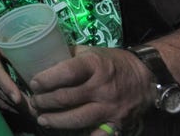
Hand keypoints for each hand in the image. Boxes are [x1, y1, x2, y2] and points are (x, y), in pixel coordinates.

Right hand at [0, 32, 26, 112]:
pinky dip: (9, 107)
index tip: (18, 98)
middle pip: (1, 92)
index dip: (7, 86)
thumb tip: (28, 56)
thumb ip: (8, 48)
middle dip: (19, 103)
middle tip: (38, 110)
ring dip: (16, 108)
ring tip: (34, 113)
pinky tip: (21, 110)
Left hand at [29, 45, 154, 132]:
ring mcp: (110, 107)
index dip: (46, 79)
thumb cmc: (112, 61)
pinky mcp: (118, 123)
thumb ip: (69, 55)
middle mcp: (102, 87)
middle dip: (45, 101)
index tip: (33, 84)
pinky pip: (98, 135)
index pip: (66, 72)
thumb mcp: (92, 52)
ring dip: (55, 120)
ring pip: (77, 118)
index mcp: (94, 65)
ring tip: (42, 120)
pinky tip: (66, 135)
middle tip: (34, 103)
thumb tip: (43, 58)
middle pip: (66, 97)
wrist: (146, 77)